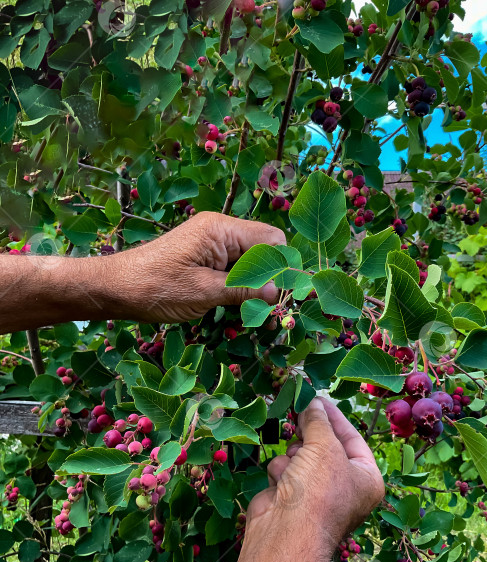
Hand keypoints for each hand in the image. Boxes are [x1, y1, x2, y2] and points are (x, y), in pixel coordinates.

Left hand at [108, 211, 285, 323]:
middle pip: (263, 251)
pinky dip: (241, 289)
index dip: (282, 267)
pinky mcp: (204, 259)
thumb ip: (243, 290)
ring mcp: (211, 245)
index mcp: (220, 230)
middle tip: (273, 313)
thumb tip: (278, 293)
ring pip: (250, 264)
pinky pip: (234, 270)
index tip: (284, 297)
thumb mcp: (204, 293)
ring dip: (257, 289)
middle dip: (272, 280)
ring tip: (261, 318)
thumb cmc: (155, 288)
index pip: (271, 239)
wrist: (114, 289)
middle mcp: (219, 231)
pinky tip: (244, 311)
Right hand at [246, 397, 384, 545]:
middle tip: (298, 415)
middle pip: (325, 446)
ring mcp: (316, 494)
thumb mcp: (324, 446)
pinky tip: (282, 482)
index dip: (334, 417)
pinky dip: (281, 471)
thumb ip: (318, 421)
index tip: (316, 398)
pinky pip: (286, 470)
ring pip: (302, 455)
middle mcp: (344, 487)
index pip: (352, 438)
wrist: (286, 534)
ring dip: (295, 455)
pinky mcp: (291, 497)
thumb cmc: (318, 490)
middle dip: (310, 435)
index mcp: (366, 478)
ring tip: (294, 464)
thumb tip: (313, 403)